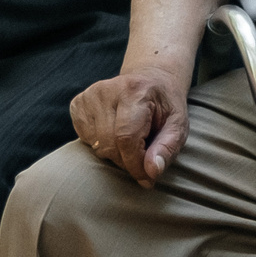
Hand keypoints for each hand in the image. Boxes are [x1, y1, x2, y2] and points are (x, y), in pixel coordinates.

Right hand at [69, 65, 192, 188]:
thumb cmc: (164, 107)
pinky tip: (113, 133)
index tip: (147, 177)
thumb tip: (151, 171)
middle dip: (127, 162)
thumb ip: (167, 148)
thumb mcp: (178, 125)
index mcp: (135, 90)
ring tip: (130, 142)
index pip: (126, 138)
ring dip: (115, 154)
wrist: (150, 79)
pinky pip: (86, 140)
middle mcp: (107, 89)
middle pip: (109, 144)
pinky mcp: (78, 103)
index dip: (136, 164)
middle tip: (142, 158)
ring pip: (97, 146)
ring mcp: (89, 95)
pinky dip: (101, 145)